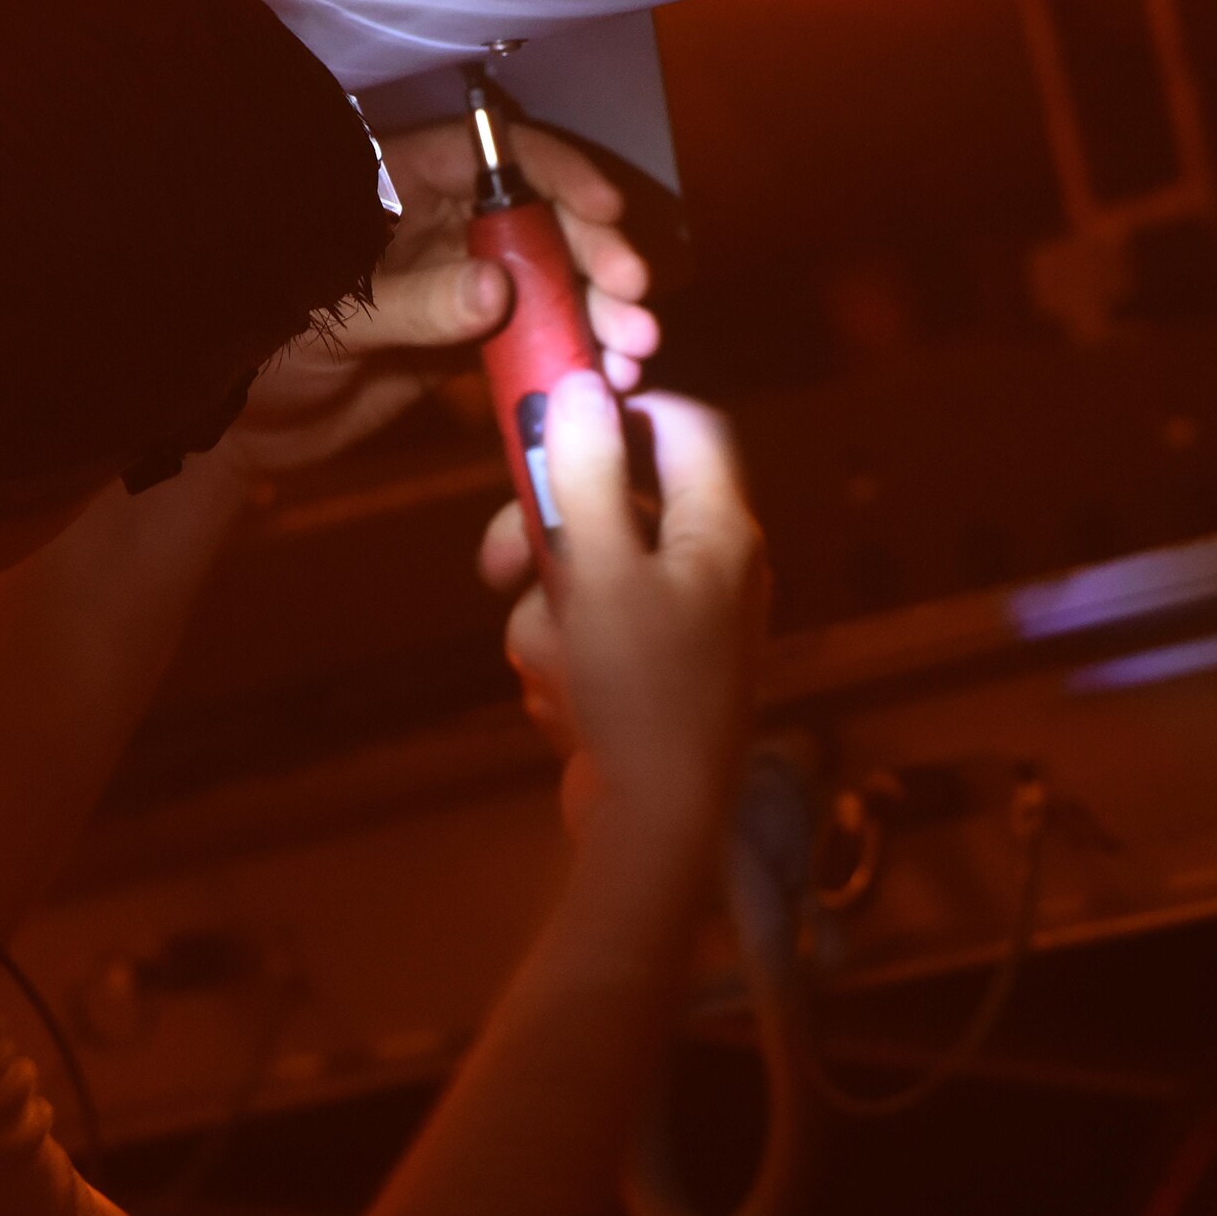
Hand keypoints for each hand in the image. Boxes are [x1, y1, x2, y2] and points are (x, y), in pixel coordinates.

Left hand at [221, 118, 659, 477]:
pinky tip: (610, 377)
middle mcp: (440, 225)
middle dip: (594, 254)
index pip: (491, 155)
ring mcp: (460, 284)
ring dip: (598, 311)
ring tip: (634, 350)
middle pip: (538, 219)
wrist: (241, 430)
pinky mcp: (469, 344)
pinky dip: (572, 354)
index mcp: (398, 186)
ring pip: (548, 282)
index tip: (606, 209)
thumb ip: (413, 301)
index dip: (556, 173)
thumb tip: (497, 290)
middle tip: (635, 300)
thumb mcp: (329, 317)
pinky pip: (534, 338)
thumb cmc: (260, 347)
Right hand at [478, 376, 765, 844]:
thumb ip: (586, 474)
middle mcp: (708, 568)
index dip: (620, 409)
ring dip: (547, 615)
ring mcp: (678, 625)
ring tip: (552, 667)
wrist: (657, 829)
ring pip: (582, 576)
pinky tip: (566, 703)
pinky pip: (585, 634)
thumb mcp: (598, 570)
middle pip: (612, 503)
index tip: (552, 417)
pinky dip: (563, 660)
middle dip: (546, 536)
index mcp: (718, 530)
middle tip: (498, 562)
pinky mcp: (646, 674)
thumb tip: (579, 386)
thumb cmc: (640, 692)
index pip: (684, 424)